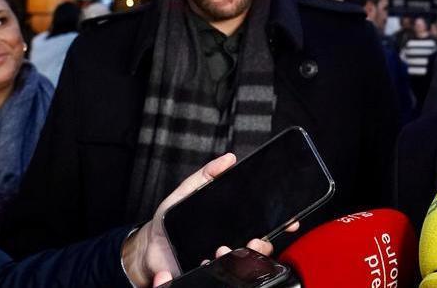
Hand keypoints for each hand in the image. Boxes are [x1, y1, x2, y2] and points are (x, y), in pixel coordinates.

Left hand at [121, 153, 299, 286]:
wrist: (147, 247)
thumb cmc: (169, 221)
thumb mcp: (187, 191)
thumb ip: (206, 175)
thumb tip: (228, 159)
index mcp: (232, 226)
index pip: (263, 226)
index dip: (280, 223)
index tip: (290, 220)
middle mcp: (231, 245)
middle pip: (259, 248)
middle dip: (263, 245)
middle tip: (253, 239)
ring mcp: (221, 262)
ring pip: (244, 265)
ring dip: (240, 258)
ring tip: (222, 251)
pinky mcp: (207, 275)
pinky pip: (221, 276)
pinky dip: (216, 270)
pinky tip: (206, 262)